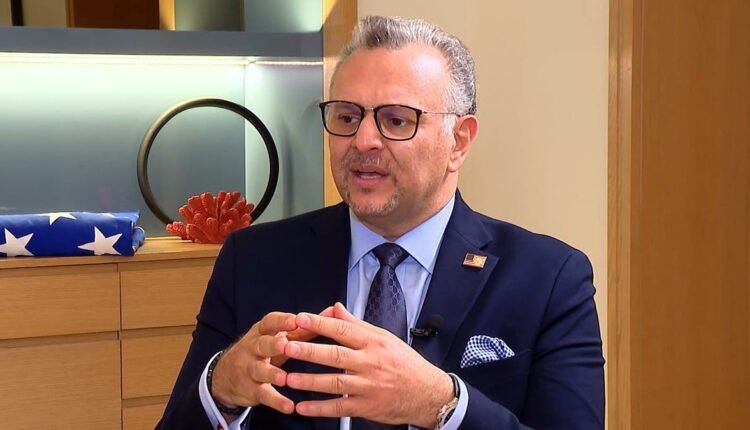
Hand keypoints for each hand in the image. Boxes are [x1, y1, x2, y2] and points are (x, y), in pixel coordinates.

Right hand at [211, 307, 333, 413]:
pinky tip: (289, 406)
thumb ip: (306, 326)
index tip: (295, 319)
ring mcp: (250, 369)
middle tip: (285, 345)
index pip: (269, 322)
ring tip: (284, 378)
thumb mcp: (279, 336)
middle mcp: (253, 348)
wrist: (227, 375)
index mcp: (262, 332)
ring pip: (259, 370)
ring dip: (272, 374)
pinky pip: (263, 395)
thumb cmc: (263, 350)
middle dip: (272, 344)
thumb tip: (334, 311)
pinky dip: (276, 401)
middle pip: (261, 344)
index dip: (281, 321)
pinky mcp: (251, 389)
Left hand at [284, 303, 453, 426]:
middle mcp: (370, 363)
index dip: (320, 324)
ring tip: (288, 377)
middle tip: (288, 346)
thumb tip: (336, 308)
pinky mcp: (367, 407)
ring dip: (309, 380)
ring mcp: (368, 386)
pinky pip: (340, 408)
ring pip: (334, 382)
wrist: (428, 393)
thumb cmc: (406, 364)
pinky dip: (320, 408)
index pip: (343, 329)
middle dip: (309, 351)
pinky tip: (303, 406)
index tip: (301, 319)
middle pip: (335, 355)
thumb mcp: (385, 338)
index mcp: (373, 343)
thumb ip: (357, 324)